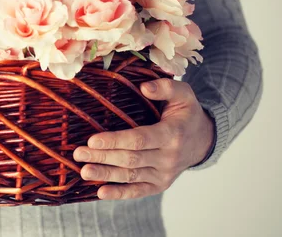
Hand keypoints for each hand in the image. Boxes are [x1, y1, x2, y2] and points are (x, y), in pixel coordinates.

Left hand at [73, 78, 214, 199]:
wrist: (203, 140)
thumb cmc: (186, 113)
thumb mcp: (183, 93)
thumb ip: (165, 87)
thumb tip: (144, 87)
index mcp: (172, 134)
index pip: (139, 140)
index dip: (115, 141)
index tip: (92, 140)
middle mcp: (169, 157)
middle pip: (130, 159)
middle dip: (103, 157)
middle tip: (78, 153)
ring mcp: (164, 174)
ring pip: (131, 176)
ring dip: (106, 175)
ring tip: (83, 171)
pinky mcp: (160, 185)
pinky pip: (138, 191)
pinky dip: (120, 194)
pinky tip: (101, 192)